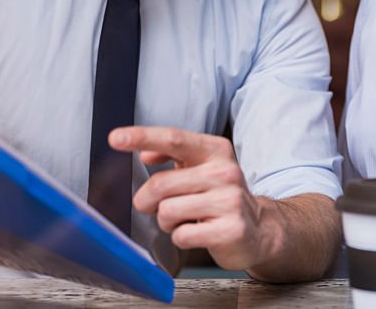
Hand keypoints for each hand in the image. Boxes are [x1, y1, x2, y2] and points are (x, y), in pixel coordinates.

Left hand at [111, 127, 278, 271]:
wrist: (259, 229)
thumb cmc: (221, 196)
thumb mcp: (202, 167)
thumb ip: (174, 154)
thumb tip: (145, 153)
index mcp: (216, 150)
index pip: (173, 139)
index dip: (141, 137)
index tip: (115, 138)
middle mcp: (225, 172)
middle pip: (160, 184)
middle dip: (147, 200)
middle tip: (156, 206)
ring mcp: (230, 201)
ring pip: (167, 211)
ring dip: (166, 222)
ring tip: (184, 220)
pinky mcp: (230, 230)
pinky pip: (182, 235)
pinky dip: (180, 237)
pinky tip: (197, 233)